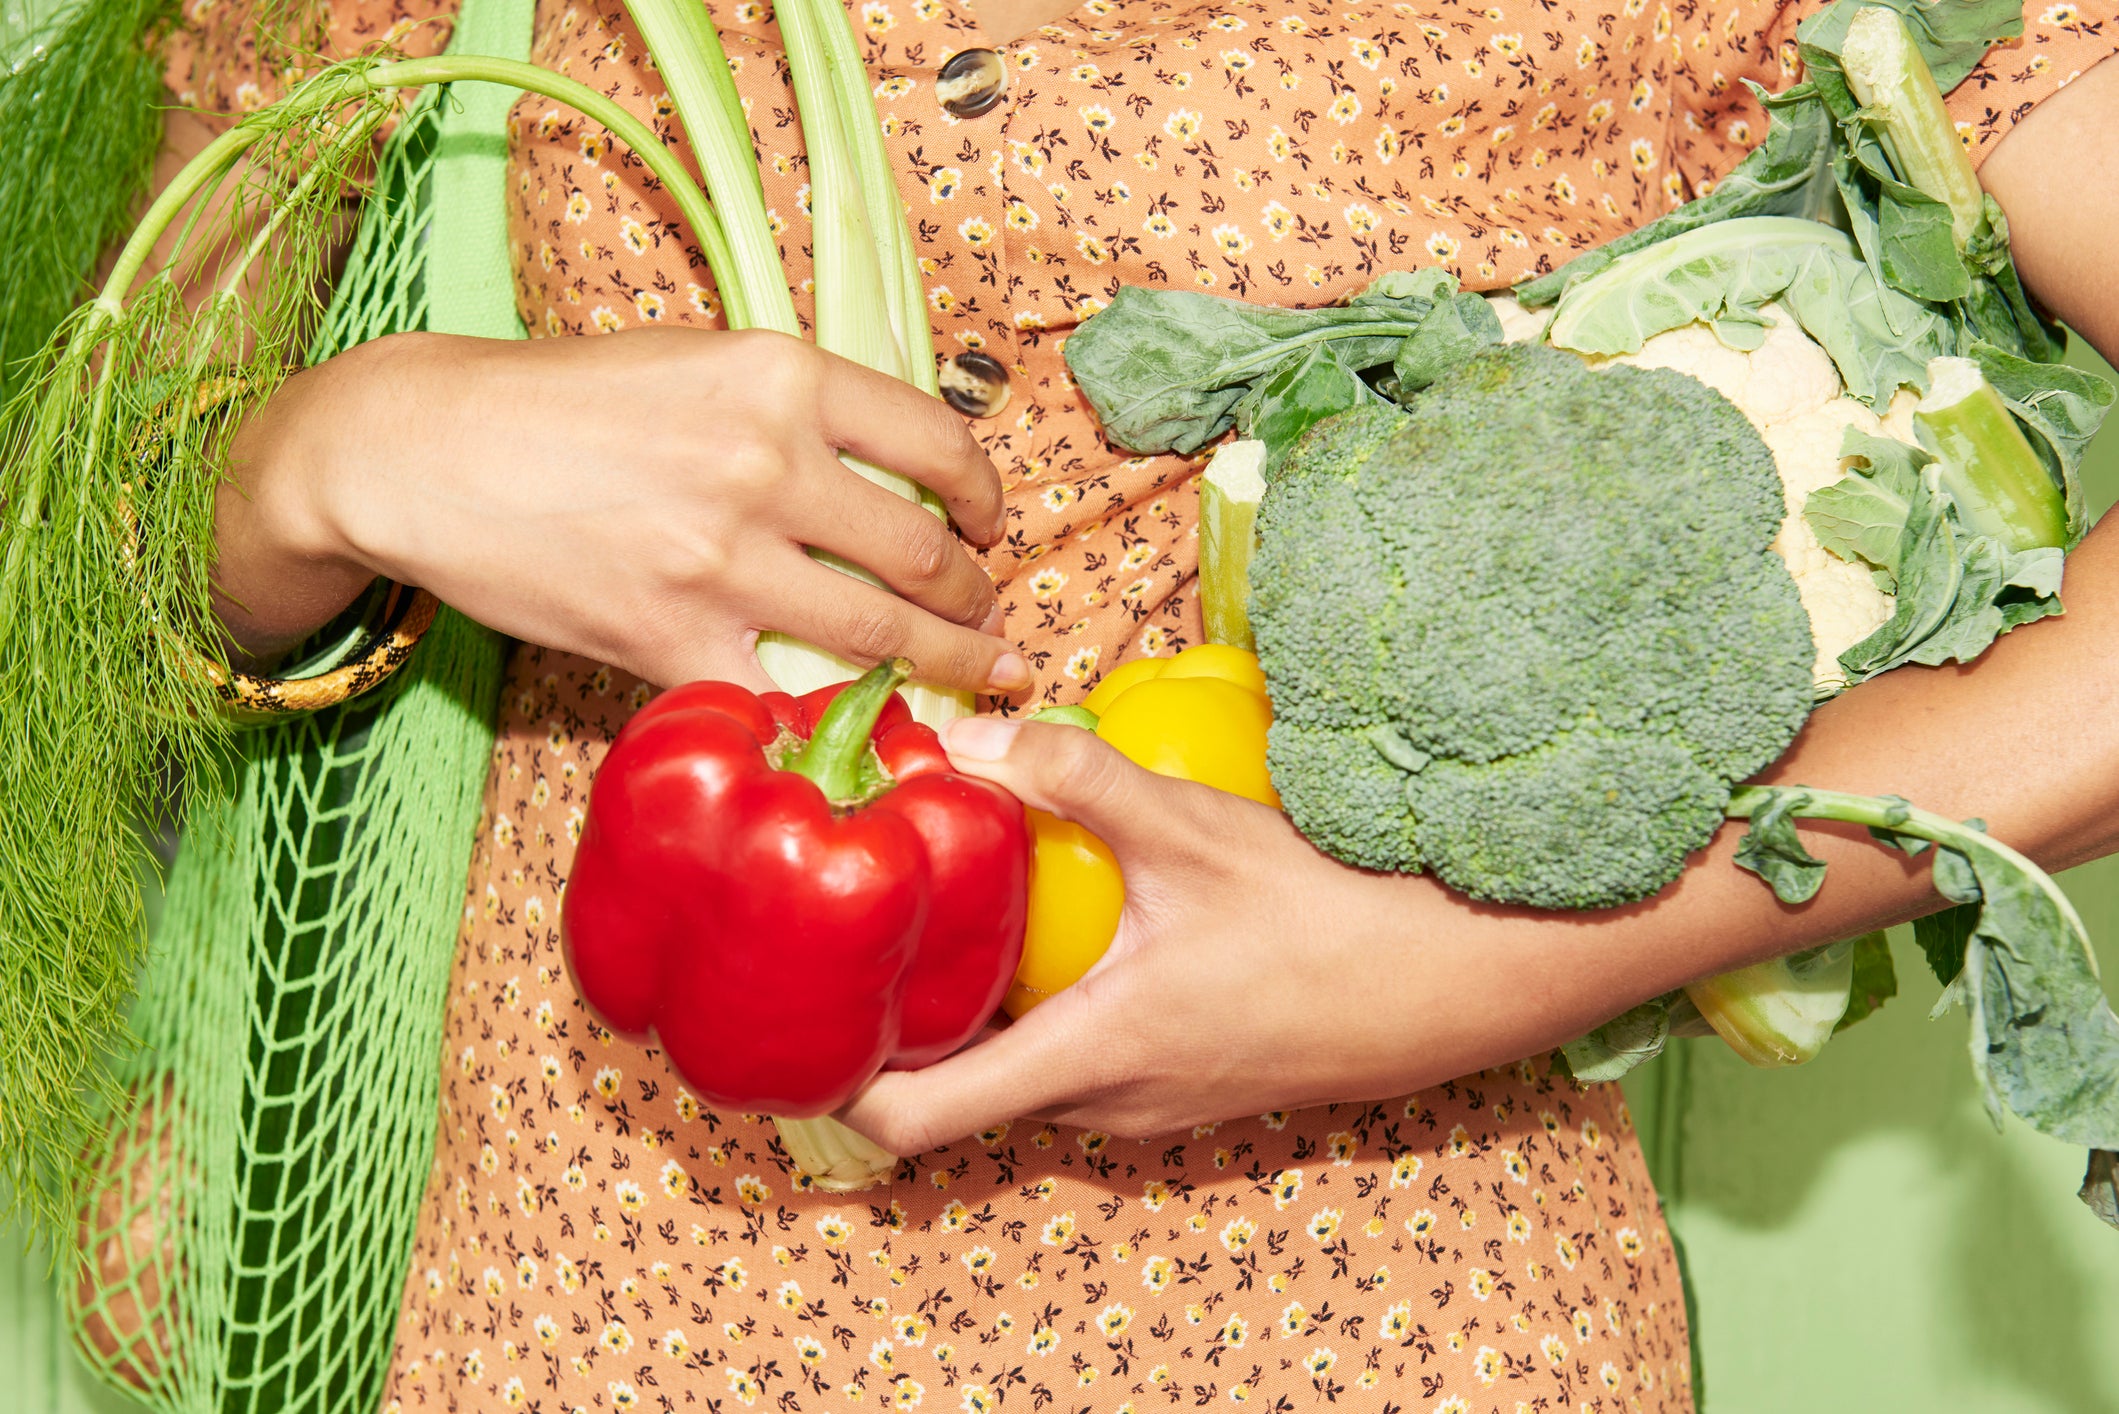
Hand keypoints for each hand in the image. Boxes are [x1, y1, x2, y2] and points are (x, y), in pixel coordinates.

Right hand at [214, 327, 1029, 693]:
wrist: (425, 451)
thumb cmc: (559, 402)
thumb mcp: (695, 360)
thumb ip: (791, 408)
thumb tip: (887, 468)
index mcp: (781, 377)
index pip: (939, 440)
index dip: (984, 494)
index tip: (989, 522)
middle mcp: (766, 462)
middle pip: (924, 550)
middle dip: (973, 594)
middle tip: (984, 614)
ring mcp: (722, 558)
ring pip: (881, 633)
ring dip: (947, 662)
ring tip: (974, 671)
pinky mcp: (672, 636)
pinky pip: (783, 691)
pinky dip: (832, 711)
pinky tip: (865, 719)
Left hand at [838, 719, 1622, 1153]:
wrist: (1469, 979)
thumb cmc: (1337, 914)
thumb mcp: (1198, 832)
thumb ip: (1077, 777)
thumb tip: (968, 731)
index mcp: (1090, 1059)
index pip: (913, 1120)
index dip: (832, 1079)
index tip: (793, 1009)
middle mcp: (1108, 1105)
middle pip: (955, 1095)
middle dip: (899, 1023)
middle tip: (856, 928)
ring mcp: (1153, 1105)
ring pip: (1021, 1078)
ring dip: (975, 1014)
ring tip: (942, 918)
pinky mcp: (1189, 1083)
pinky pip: (1080, 1063)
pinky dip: (1041, 1012)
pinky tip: (1054, 930)